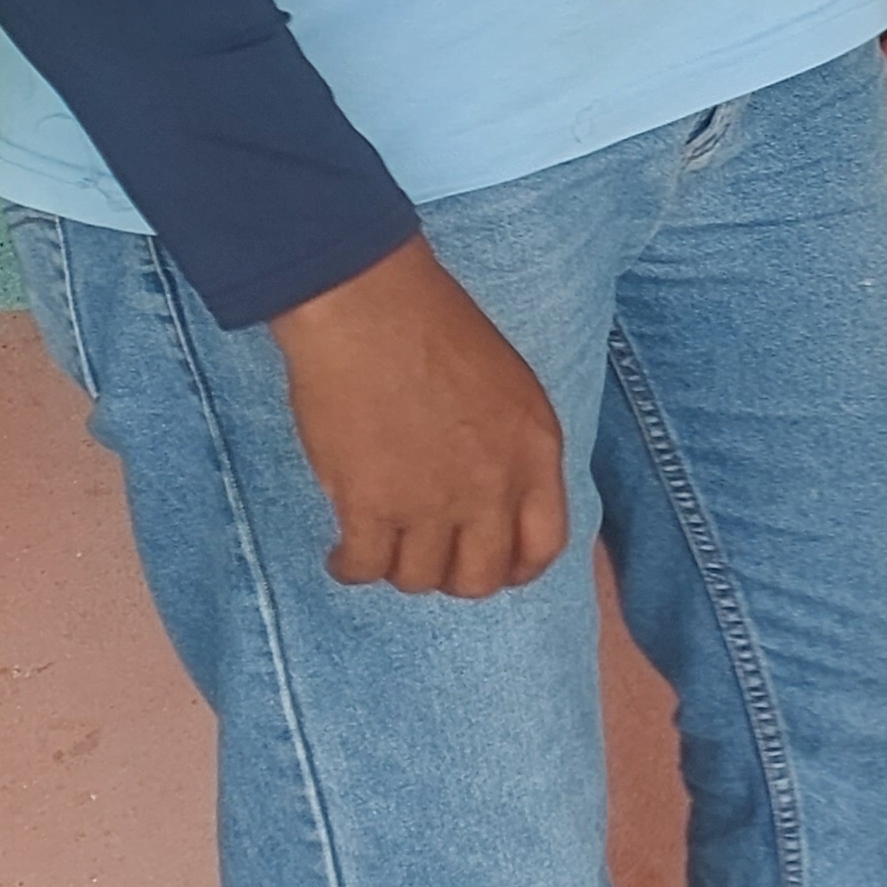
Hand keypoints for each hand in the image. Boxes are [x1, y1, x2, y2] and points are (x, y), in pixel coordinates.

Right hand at [270, 241, 566, 597]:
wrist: (371, 307)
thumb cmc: (435, 327)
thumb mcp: (510, 388)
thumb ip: (512, 448)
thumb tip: (494, 499)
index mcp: (535, 451)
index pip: (544, 545)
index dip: (515, 567)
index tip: (490, 565)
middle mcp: (492, 485)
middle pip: (481, 577)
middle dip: (453, 576)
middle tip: (427, 556)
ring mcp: (432, 501)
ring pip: (419, 579)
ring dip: (399, 568)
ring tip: (381, 545)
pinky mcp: (370, 505)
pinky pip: (364, 569)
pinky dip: (350, 567)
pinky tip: (342, 552)